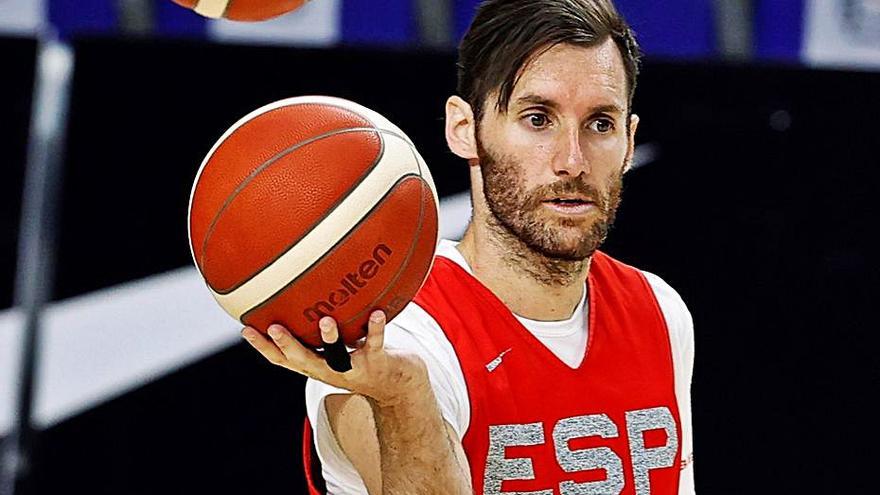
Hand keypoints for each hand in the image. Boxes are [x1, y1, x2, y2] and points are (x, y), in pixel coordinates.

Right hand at [241, 311, 429, 406]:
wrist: (400, 389)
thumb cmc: (365, 362)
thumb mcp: (339, 350)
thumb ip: (323, 333)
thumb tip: (307, 294)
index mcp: (318, 366)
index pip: (283, 359)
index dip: (264, 347)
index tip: (245, 328)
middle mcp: (331, 370)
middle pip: (303, 360)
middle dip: (287, 345)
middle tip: (272, 327)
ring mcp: (354, 369)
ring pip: (338, 355)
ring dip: (330, 339)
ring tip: (325, 320)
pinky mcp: (378, 364)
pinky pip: (375, 344)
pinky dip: (375, 329)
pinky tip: (377, 312)